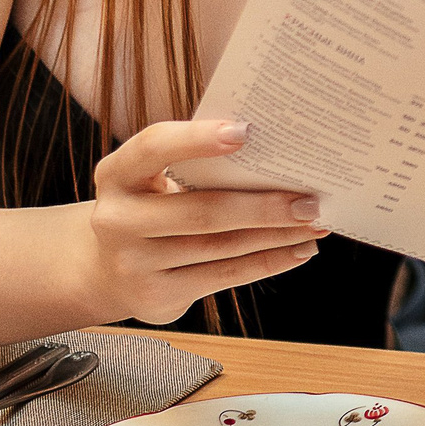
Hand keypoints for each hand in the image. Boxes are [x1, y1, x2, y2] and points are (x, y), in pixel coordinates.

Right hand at [80, 119, 328, 324]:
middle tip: (311, 200)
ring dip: (278, 235)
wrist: (109, 270)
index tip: (246, 130)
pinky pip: (225, 275)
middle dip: (265, 206)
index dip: (197, 139)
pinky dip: (268, 261)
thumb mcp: (156, 181)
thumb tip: (277, 154)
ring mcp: (132, 263)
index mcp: (117, 174)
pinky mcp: (155, 295)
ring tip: (315, 224)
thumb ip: (198, 167)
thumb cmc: (153, 209)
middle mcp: (116, 219)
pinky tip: (298, 250)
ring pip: (222, 246)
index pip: (154, 147)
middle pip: (202, 210)